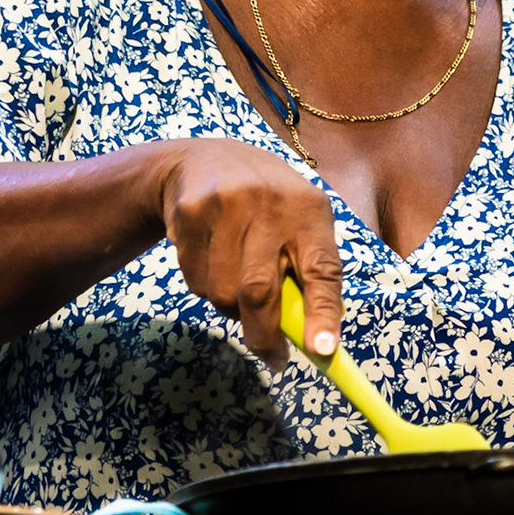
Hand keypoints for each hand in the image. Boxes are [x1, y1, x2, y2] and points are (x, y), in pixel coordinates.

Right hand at [154, 138, 342, 370]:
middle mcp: (272, 203)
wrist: (205, 158)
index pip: (323, 268)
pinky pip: (195, 280)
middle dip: (264, 335)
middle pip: (260, 291)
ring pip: (223, 293)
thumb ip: (309, 270)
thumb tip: (317, 339)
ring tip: (236, 283)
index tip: (322, 351)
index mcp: (311, 210)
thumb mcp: (299, 222)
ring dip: (230, 307)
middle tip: (271, 355)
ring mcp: (227, 205)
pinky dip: (204, 286)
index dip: (323, 313)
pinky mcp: (190, 211)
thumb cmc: (267, 205)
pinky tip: (211, 259)